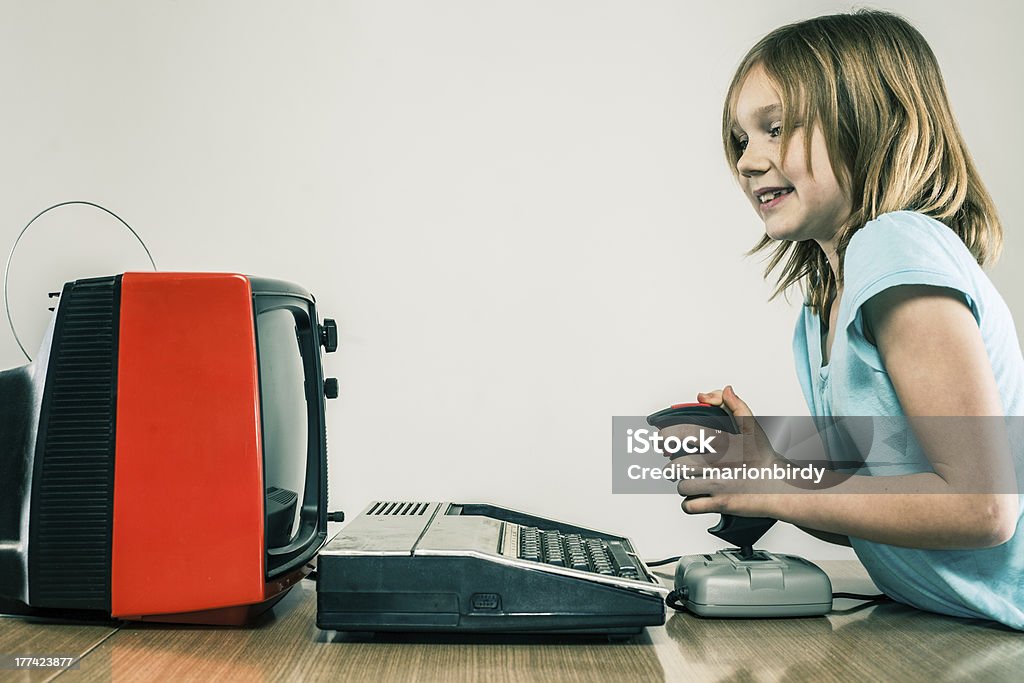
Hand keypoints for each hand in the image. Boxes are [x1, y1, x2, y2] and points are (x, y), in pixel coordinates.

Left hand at [662, 386, 785, 516]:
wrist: (781, 487)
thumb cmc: (764, 458)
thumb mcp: (752, 426)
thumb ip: (733, 405)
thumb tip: (714, 393)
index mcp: (722, 442)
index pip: (685, 434)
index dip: (667, 436)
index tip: (661, 439)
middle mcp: (718, 464)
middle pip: (676, 465)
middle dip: (672, 467)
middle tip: (676, 467)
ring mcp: (718, 485)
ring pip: (681, 486)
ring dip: (682, 485)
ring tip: (689, 482)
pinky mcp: (721, 504)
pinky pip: (690, 506)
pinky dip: (689, 504)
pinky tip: (695, 498)